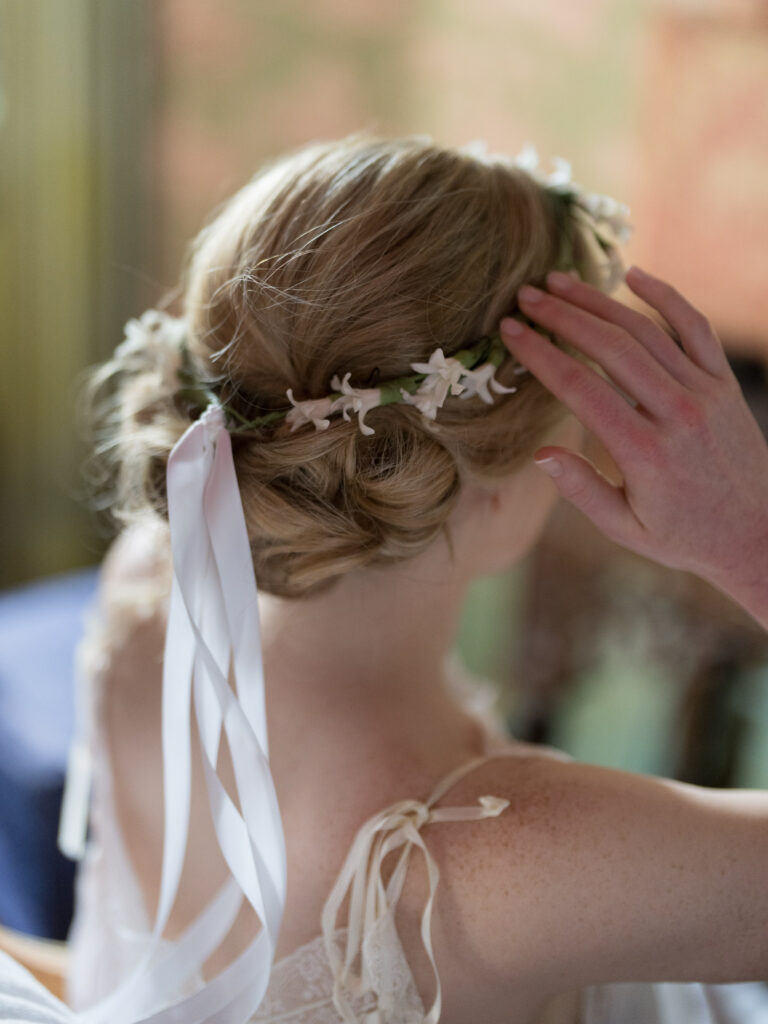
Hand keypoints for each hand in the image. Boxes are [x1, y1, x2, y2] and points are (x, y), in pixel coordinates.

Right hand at [499, 266, 767, 624]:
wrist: (754, 534)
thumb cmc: (682, 536)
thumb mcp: (625, 528)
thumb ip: (581, 489)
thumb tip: (539, 454)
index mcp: (644, 452)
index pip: (580, 387)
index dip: (540, 354)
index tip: (511, 332)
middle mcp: (677, 413)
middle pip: (611, 347)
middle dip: (562, 316)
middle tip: (525, 297)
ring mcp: (706, 392)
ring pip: (647, 330)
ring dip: (600, 300)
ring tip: (560, 282)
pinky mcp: (724, 384)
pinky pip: (695, 327)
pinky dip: (666, 297)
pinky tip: (634, 275)